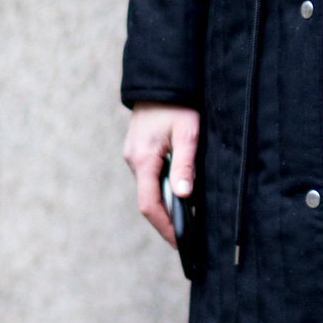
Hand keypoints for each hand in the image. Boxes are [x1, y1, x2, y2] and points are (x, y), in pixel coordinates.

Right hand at [124, 104, 199, 248]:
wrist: (160, 80)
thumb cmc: (177, 104)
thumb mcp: (187, 133)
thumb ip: (184, 165)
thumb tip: (184, 196)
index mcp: (143, 160)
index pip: (149, 205)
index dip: (165, 227)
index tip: (180, 242)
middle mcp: (133, 161)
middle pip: (148, 200)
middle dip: (167, 220)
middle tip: (189, 236)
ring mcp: (133, 156)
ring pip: (149, 189)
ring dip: (167, 204)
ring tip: (188, 218)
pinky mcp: (138, 151)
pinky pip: (149, 177)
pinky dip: (163, 189)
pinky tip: (180, 192)